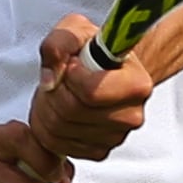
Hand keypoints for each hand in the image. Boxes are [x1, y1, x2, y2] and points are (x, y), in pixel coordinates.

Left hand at [31, 14, 156, 160]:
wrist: (107, 71)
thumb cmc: (95, 50)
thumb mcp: (76, 30)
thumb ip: (60, 43)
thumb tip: (51, 78)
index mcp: (136, 84)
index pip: (90, 92)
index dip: (70, 76)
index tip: (73, 64)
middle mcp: (131, 115)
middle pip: (71, 111)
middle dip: (54, 91)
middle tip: (60, 78)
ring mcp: (115, 137)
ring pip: (59, 129)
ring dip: (46, 108)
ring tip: (59, 91)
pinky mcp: (98, 151)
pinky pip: (57, 145)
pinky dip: (47, 127)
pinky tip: (58, 109)